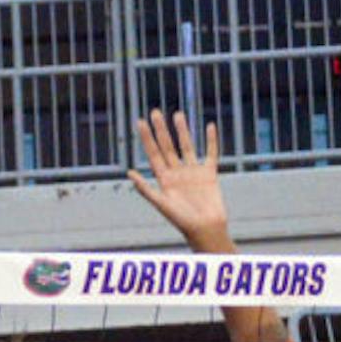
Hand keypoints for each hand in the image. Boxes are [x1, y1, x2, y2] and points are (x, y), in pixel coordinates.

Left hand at [128, 110, 230, 252]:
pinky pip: (210, 153)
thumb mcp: (162, 204)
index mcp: (164, 180)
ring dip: (182, 131)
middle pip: (167, 147)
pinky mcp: (209, 174)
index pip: (153, 154)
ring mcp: (193, 173)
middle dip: (161, 129)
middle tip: (155, 112)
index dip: (147, 138)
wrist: (206, 229)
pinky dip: (211, 140)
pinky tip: (209, 126)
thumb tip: (129, 173)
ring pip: (186, 146)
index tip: (140, 122)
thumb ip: (146, 189)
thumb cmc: (182, 221)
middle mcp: (177, 174)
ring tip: (177, 114)